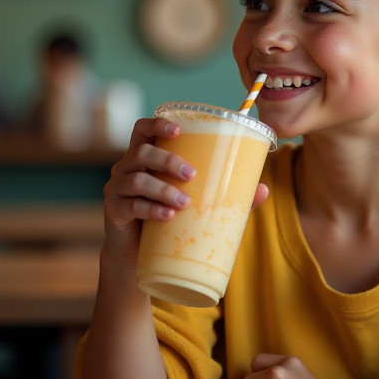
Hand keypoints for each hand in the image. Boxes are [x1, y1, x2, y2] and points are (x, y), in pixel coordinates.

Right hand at [103, 117, 268, 262]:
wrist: (138, 255)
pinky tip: (168, 216)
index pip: (143, 129)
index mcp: (146, 157)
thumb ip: (226, 195)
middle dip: (167, 160)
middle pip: (142, 152)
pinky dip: (151, 210)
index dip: (157, 124)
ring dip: (162, 189)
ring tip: (185, 202)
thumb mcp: (196, 203)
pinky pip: (131, 206)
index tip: (178, 130)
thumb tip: (264, 190)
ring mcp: (118, 189)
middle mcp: (128, 168)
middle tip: (192, 174)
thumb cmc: (170, 217)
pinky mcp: (114, 211)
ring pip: (137, 180)